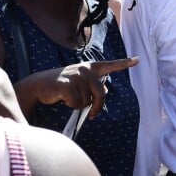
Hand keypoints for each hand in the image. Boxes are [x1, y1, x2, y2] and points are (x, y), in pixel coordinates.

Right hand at [15, 57, 137, 117]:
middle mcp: (86, 70)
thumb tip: (104, 95)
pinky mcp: (68, 85)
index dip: (124, 63)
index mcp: (91, 68)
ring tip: (68, 96)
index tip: (137, 60)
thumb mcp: (79, 82)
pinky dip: (70, 105)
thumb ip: (93, 86)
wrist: (38, 85)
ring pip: (87, 102)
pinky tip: (62, 98)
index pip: (111, 65)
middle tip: (92, 115)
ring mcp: (77, 76)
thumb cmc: (61, 85)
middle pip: (101, 95)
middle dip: (97, 107)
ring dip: (78, 104)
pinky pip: (77, 104)